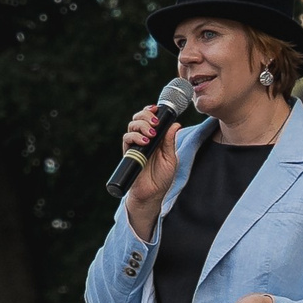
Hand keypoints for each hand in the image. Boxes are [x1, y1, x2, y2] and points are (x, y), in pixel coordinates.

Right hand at [122, 106, 179, 237]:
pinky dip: (135, 137)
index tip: (156, 108)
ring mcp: (135, 146)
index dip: (151, 111)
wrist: (152, 194)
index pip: (150, 119)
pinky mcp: (129, 154)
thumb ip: (170, 142)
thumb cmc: (162, 177)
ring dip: (141, 125)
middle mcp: (144, 139)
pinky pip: (127, 139)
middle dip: (146, 115)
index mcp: (155, 138)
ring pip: (132, 126)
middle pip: (139, 118)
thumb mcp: (171, 158)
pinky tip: (145, 142)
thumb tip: (175, 124)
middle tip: (155, 123)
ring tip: (152, 134)